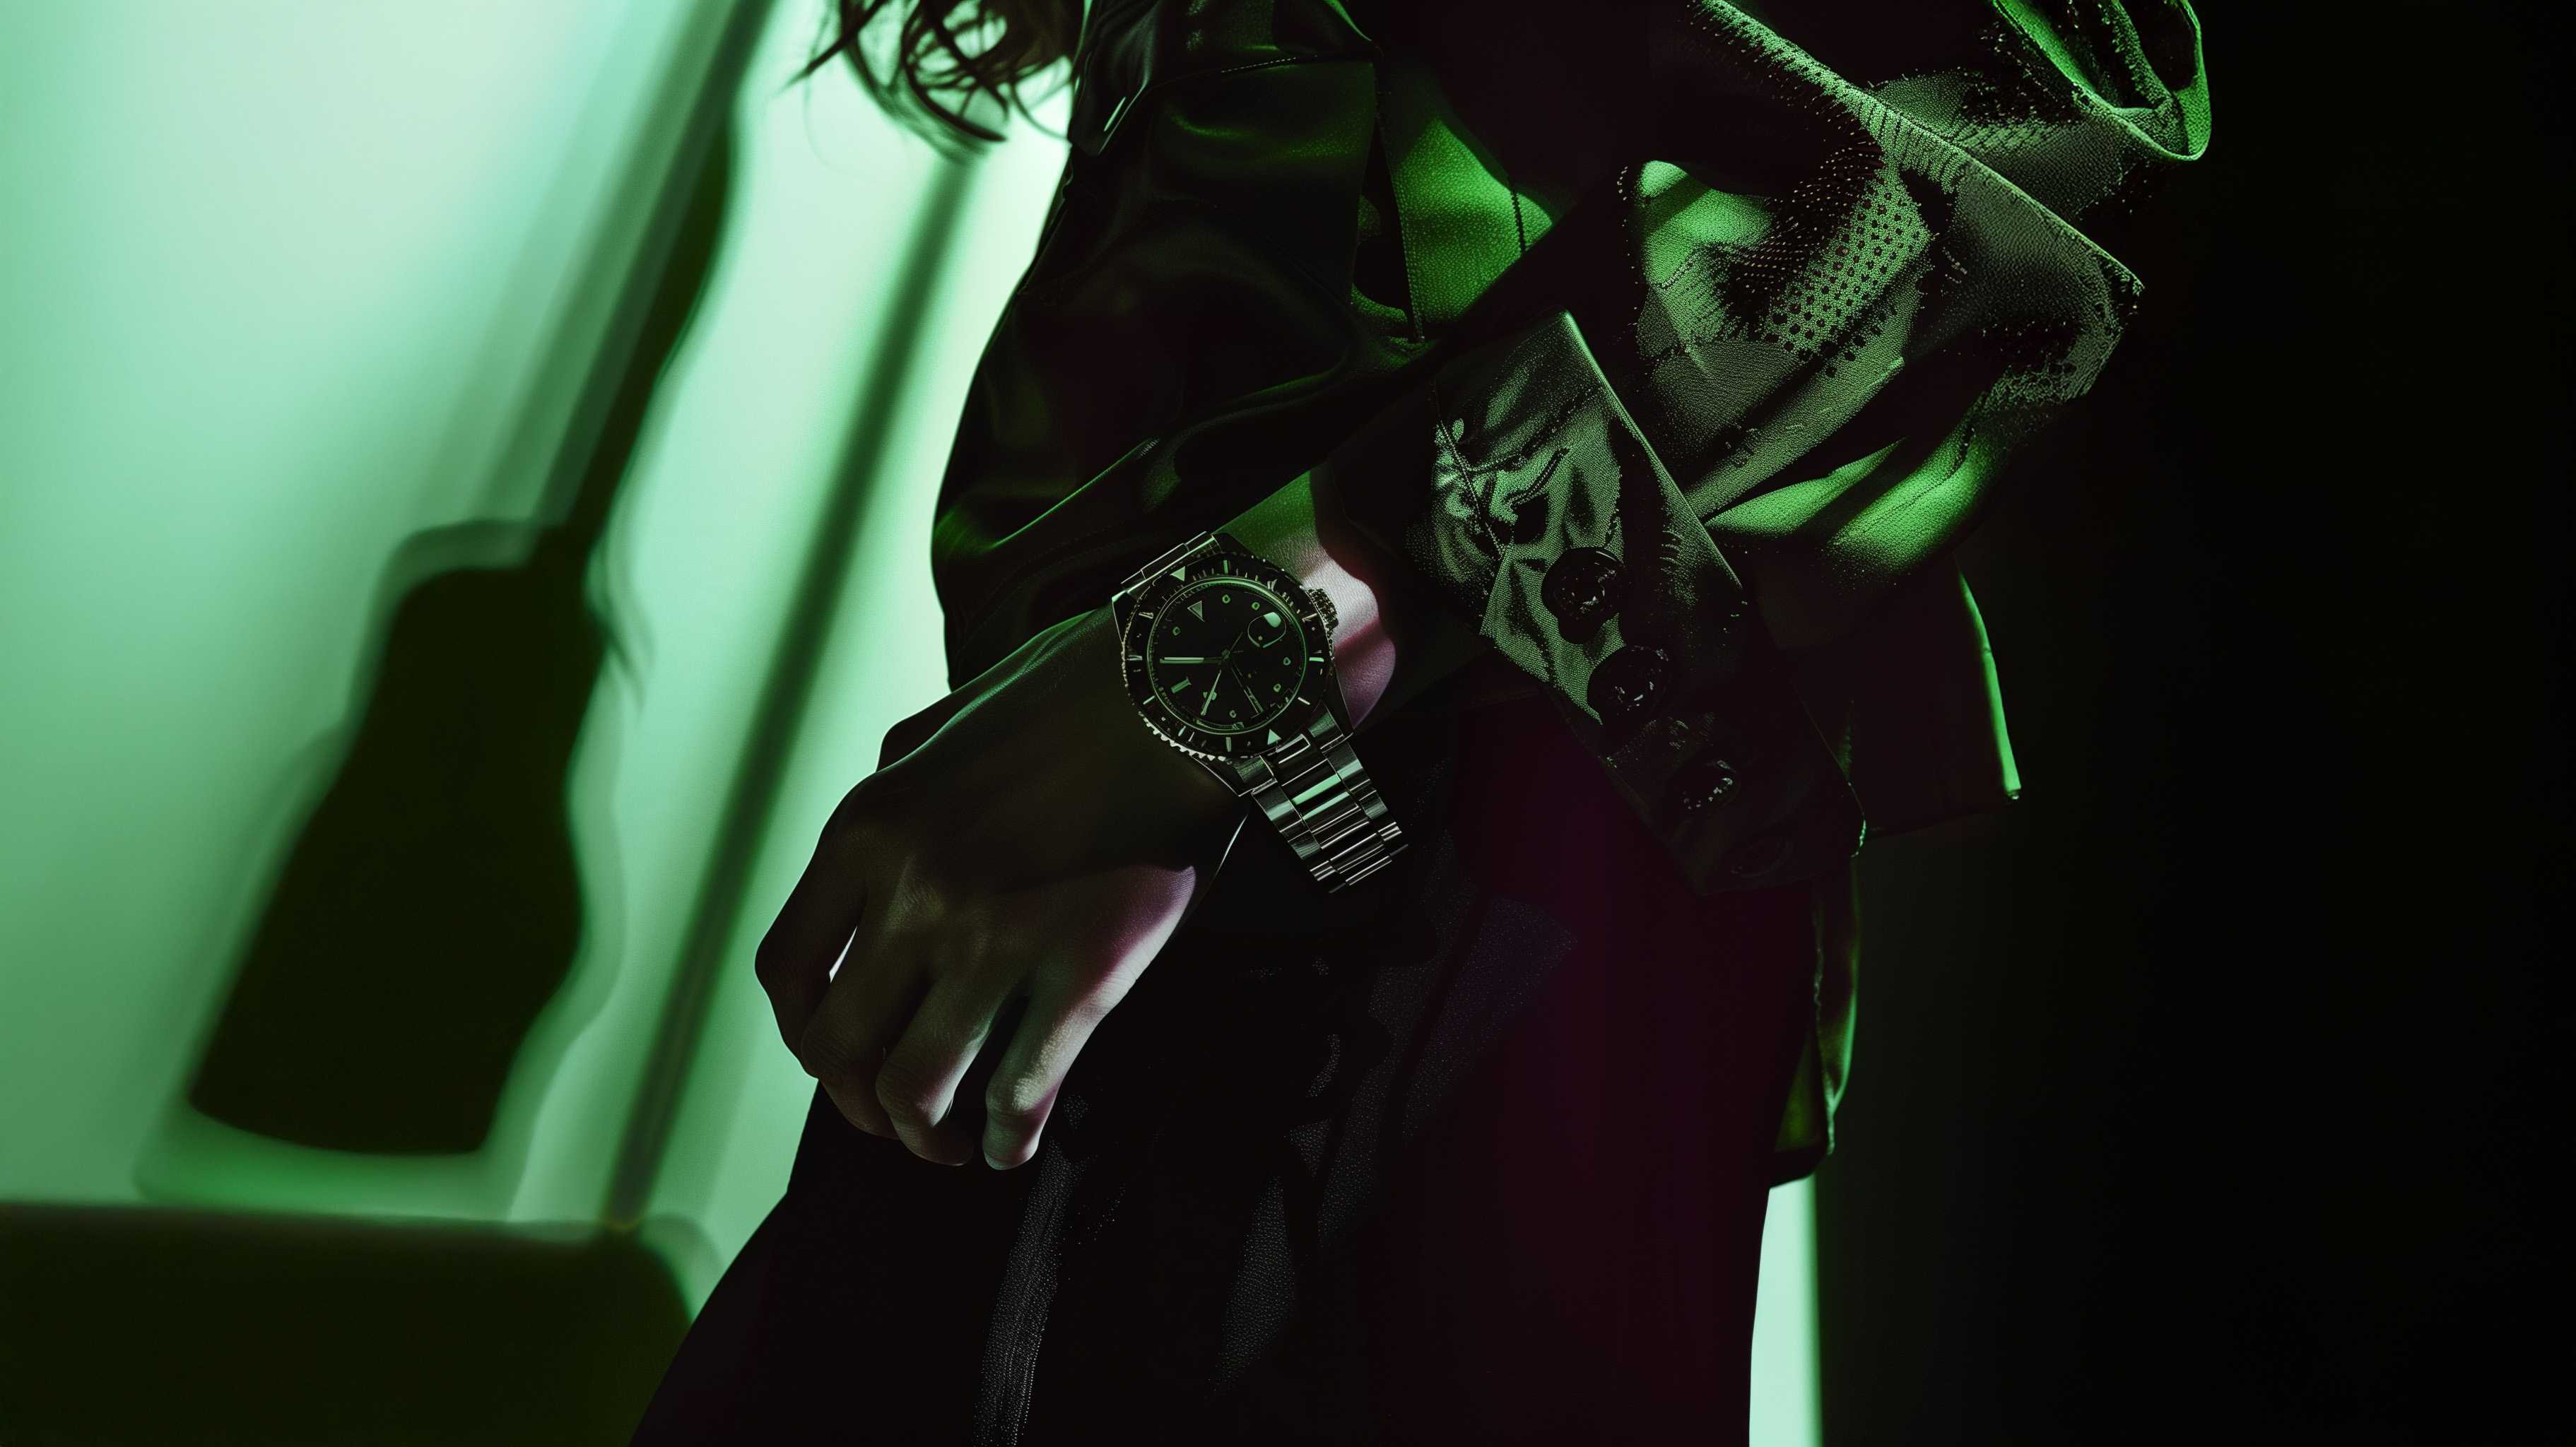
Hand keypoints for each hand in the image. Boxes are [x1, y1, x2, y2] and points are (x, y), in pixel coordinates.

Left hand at [755, 603, 1241, 1168]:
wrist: (1189, 685)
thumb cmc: (1078, 692)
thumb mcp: (946, 724)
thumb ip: (897, 785)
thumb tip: (880, 852)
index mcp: (868, 830)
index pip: (789, 970)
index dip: (807, 1035)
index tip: (839, 1057)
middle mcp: (913, 893)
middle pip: (838, 1050)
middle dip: (860, 1106)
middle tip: (898, 1120)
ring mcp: (995, 937)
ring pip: (917, 1089)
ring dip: (926, 1138)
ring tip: (954, 1148)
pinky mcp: (1082, 969)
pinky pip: (1022, 1089)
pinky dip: (1010, 1137)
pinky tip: (1015, 1147)